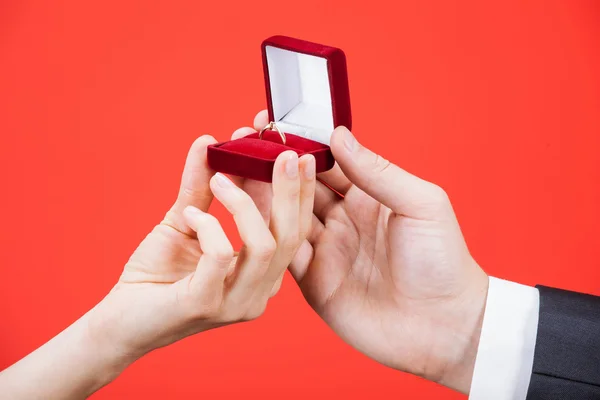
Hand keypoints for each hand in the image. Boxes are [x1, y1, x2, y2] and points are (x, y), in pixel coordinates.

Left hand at [0, 135, 316, 399]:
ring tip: (218, 177)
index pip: (293, 230)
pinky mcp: (206, 304)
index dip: (298, 191)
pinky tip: (188, 215)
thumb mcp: (185, 221)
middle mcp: (258, 292)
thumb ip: (203, 187)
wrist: (120, 319)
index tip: (293, 153)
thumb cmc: (155, 275)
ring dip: (244, 202)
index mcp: (261, 275)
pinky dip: (207, 224)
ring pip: (266, 245)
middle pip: (291, 237)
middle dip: (290, 191)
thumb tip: (210, 142)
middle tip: (284, 153)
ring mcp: (236, 303)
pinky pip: (221, 254)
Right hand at [236, 112, 488, 393]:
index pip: (327, 162)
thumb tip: (339, 135)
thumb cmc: (443, 261)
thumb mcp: (420, 206)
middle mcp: (343, 220)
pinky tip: (245, 211)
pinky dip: (264, 233)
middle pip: (299, 186)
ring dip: (261, 193)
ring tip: (236, 168)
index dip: (301, 142)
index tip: (272, 123)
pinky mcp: (314, 281)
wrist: (443, 327)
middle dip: (271, 164)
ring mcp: (327, 250)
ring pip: (285, 216)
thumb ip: (378, 172)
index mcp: (368, 197)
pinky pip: (283, 253)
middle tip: (242, 141)